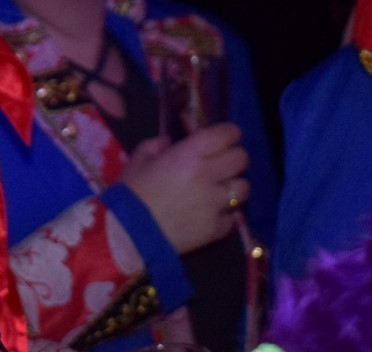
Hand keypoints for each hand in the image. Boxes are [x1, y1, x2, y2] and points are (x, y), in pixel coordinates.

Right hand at [120, 122, 249, 254]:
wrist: (127, 236)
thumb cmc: (130, 194)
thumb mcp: (137, 161)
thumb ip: (155, 146)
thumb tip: (169, 142)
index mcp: (190, 153)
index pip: (228, 134)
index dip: (229, 134)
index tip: (224, 138)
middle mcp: (208, 174)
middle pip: (241, 158)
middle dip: (234, 158)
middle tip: (222, 164)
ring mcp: (215, 204)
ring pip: (243, 188)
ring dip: (233, 187)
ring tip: (219, 191)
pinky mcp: (216, 229)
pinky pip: (231, 218)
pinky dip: (223, 215)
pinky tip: (209, 215)